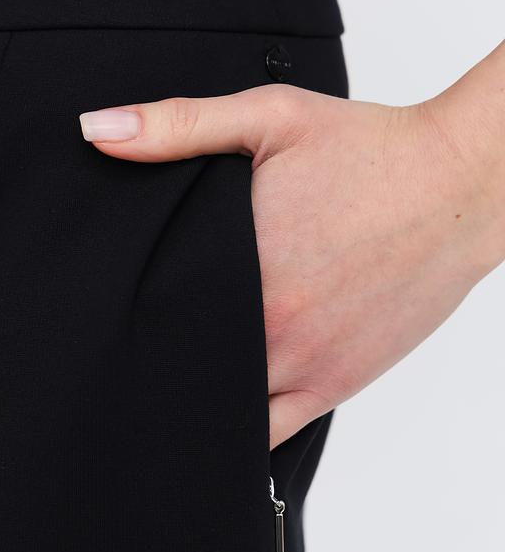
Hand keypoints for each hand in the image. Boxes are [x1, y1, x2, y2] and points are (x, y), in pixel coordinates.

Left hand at [79, 53, 504, 448]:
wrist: (455, 186)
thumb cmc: (368, 151)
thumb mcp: (269, 117)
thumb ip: (178, 124)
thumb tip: (97, 131)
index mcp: (239, 264)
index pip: (144, 311)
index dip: (113, 317)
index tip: (95, 315)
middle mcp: (266, 324)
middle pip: (175, 363)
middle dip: (147, 356)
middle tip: (120, 350)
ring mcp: (301, 363)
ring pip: (217, 408)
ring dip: (189, 397)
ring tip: (161, 380)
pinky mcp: (334, 384)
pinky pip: (269, 433)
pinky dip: (237, 431)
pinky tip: (214, 417)